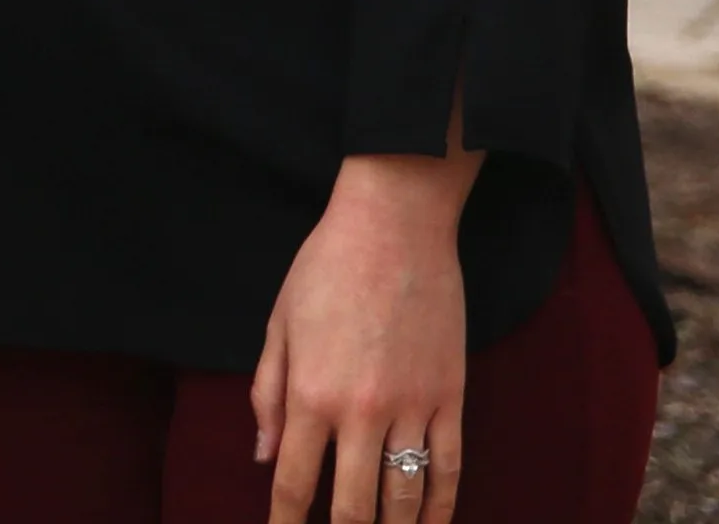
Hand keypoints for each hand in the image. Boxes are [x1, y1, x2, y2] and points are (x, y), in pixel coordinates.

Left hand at [254, 149, 476, 521]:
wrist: (395, 225)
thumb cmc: (326, 268)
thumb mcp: (278, 325)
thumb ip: (268, 395)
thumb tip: (266, 456)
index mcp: (311, 394)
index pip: (297, 484)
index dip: (287, 523)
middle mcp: (361, 411)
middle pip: (354, 508)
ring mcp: (412, 407)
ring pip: (406, 497)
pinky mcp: (451, 397)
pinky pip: (450, 468)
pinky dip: (442, 508)